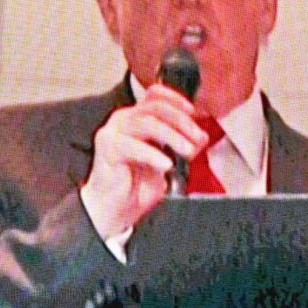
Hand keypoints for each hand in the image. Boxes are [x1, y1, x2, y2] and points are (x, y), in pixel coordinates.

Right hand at [81, 86, 205, 239]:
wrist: (114, 211)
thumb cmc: (135, 187)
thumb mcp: (166, 163)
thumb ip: (180, 147)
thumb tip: (200, 136)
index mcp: (136, 119)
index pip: (155, 95)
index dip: (176, 99)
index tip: (193, 111)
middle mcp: (123, 120)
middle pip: (156, 107)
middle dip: (182, 121)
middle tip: (197, 138)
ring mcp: (113, 132)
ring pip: (147, 123)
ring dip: (173, 136)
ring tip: (187, 151)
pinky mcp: (108, 147)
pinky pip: (134, 146)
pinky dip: (153, 154)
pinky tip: (166, 165)